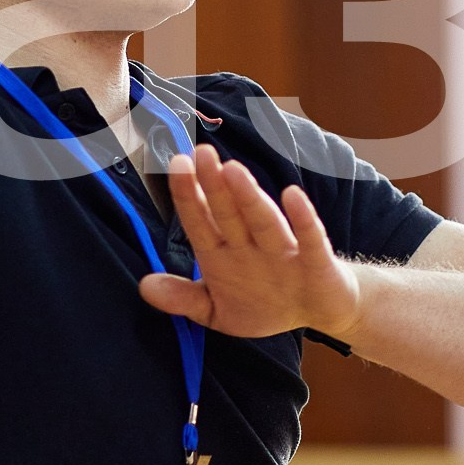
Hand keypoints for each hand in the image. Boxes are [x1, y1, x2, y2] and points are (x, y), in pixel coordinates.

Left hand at [138, 144, 365, 339]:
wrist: (319, 309)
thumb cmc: (266, 303)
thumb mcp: (219, 311)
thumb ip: (184, 299)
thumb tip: (144, 287)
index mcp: (224, 254)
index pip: (200, 222)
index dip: (188, 196)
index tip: (176, 165)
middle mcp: (250, 246)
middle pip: (228, 213)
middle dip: (213, 185)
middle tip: (201, 153)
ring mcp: (283, 251)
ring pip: (263, 220)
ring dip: (248, 197)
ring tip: (232, 169)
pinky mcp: (315, 261)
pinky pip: (309, 238)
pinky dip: (302, 218)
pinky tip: (292, 195)